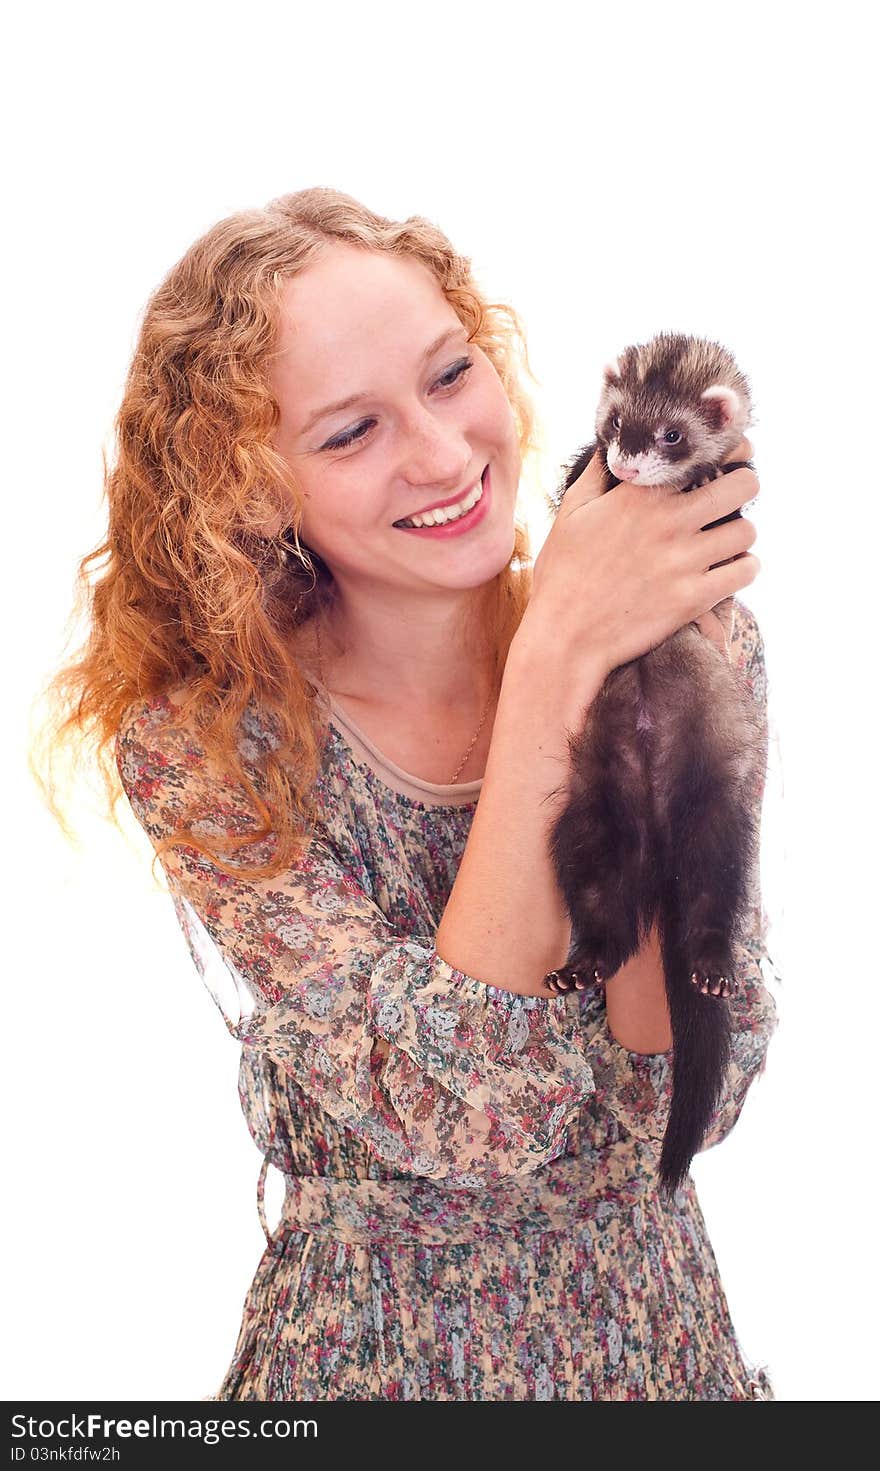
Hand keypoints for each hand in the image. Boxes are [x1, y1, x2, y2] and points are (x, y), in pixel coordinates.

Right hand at [523, 436, 758, 680]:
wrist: (564, 637)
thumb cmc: (563, 573)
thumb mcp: (571, 512)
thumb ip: (597, 473)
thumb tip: (611, 443)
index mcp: (640, 495)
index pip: (706, 457)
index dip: (727, 453)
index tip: (731, 458)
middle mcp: (668, 522)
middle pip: (742, 487)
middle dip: (744, 487)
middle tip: (735, 497)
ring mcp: (683, 562)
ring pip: (747, 531)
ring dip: (741, 533)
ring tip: (727, 539)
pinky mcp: (693, 598)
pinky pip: (745, 572)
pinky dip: (744, 569)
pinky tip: (730, 569)